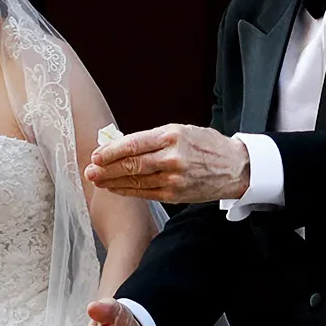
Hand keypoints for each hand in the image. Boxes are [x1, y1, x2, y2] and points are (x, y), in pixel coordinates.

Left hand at [86, 124, 250, 203]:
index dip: (111, 151)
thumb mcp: (181, 130)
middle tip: (90, 171)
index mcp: (172, 136)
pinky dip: (127, 191)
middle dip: (106, 169)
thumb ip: (152, 138)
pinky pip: (145, 194)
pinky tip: (115, 189)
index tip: (95, 155)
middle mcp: (172, 158)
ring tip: (97, 180)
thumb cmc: (206, 145)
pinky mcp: (175, 195)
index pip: (134, 144)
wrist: (235, 167)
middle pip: (131, 165)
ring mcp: (174, 179)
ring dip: (113, 182)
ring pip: (136, 181)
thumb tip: (120, 144)